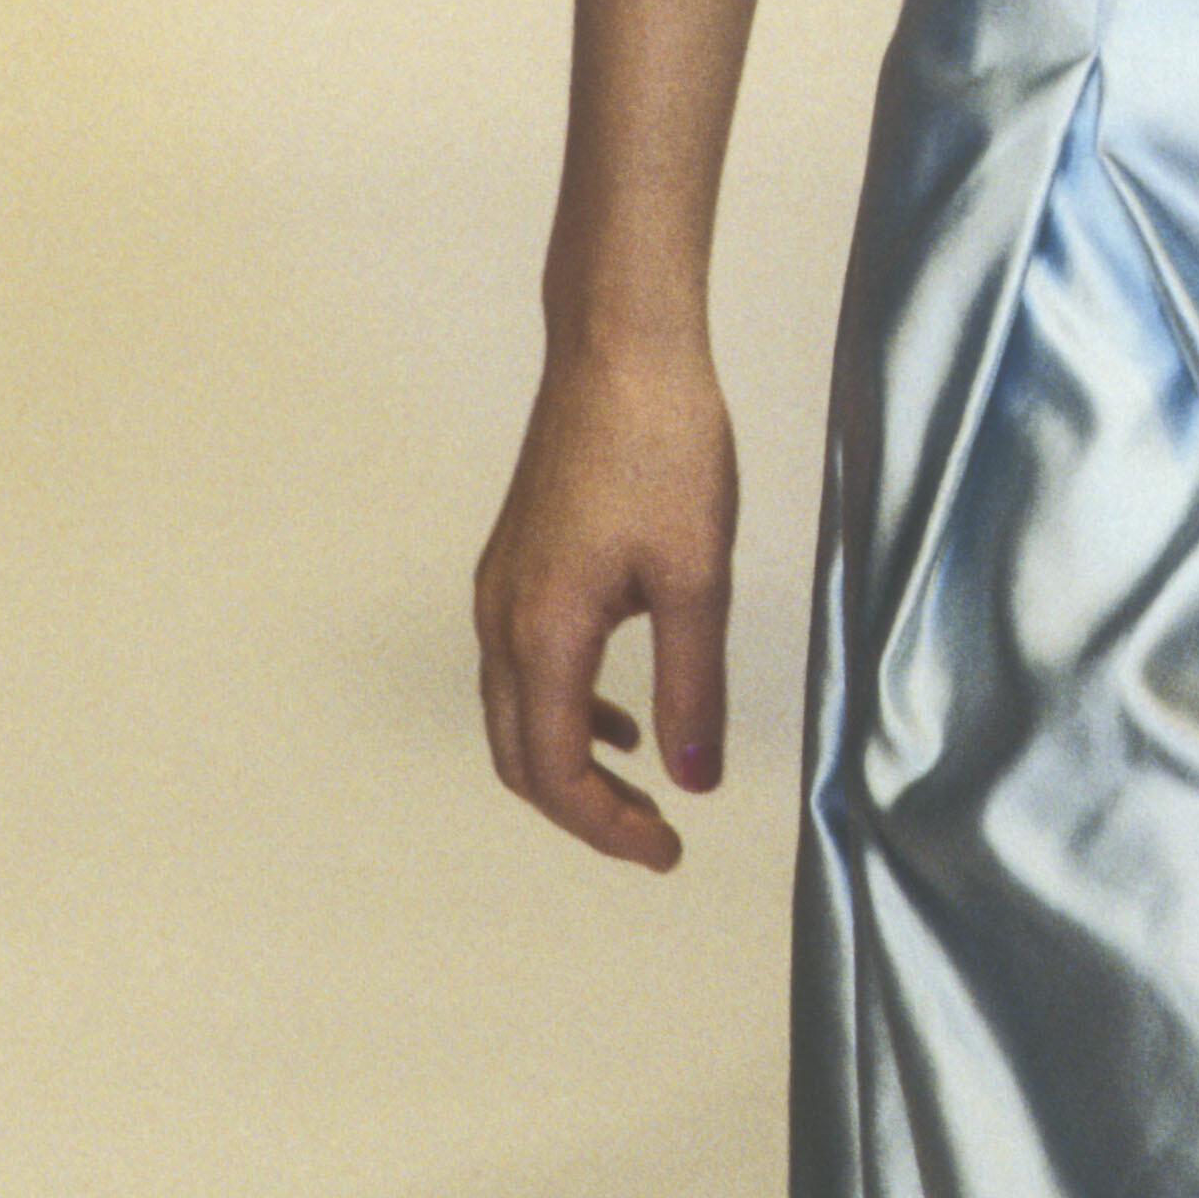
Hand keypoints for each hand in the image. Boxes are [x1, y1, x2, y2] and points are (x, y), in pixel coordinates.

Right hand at [474, 333, 737, 867]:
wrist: (622, 347)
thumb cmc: (664, 447)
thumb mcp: (696, 576)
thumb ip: (693, 685)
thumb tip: (693, 780)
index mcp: (543, 631)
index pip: (557, 772)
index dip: (608, 828)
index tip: (666, 850)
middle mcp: (503, 618)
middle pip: (519, 755)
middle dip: (583, 809)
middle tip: (652, 836)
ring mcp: (502, 586)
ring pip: (514, 711)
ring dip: (569, 759)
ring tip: (642, 785)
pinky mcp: (518, 558)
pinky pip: (523, 664)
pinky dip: (564, 707)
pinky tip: (622, 710)